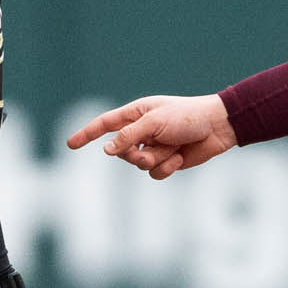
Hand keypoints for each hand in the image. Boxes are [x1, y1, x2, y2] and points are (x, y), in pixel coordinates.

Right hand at [66, 94, 236, 178]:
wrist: (217, 128)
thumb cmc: (187, 117)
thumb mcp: (154, 123)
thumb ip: (129, 137)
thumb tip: (106, 150)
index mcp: (136, 114)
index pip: (104, 125)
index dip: (87, 134)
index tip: (70, 144)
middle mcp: (142, 131)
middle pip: (122, 152)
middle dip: (135, 155)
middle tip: (150, 151)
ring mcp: (154, 147)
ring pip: (139, 165)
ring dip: (155, 160)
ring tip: (172, 150)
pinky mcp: (167, 161)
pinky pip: (155, 173)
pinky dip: (167, 168)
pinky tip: (180, 158)